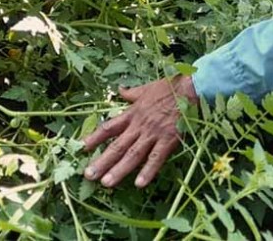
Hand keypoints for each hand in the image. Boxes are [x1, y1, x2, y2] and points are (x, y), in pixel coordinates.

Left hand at [82, 75, 196, 187]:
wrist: (189, 88)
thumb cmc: (168, 88)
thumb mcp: (145, 89)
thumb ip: (131, 94)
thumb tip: (120, 90)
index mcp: (132, 113)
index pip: (109, 127)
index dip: (95, 138)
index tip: (82, 147)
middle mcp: (139, 125)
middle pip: (117, 145)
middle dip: (102, 161)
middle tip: (88, 175)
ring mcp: (153, 134)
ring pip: (133, 154)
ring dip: (119, 170)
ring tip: (106, 183)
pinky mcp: (168, 140)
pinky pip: (156, 158)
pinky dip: (148, 171)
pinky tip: (139, 183)